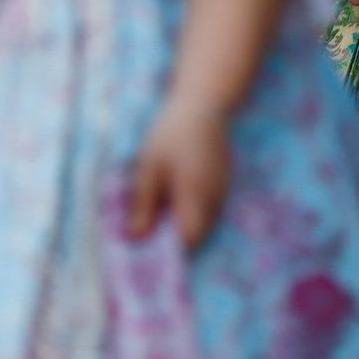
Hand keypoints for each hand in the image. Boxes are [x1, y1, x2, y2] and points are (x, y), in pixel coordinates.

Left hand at [127, 99, 230, 251]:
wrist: (202, 105)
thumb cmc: (170, 134)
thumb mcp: (148, 168)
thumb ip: (143, 205)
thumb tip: (135, 240)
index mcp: (195, 197)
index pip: (188, 241)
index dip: (170, 253)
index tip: (148, 253)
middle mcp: (214, 199)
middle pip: (197, 236)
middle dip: (174, 242)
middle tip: (148, 235)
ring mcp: (222, 192)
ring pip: (204, 224)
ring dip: (183, 226)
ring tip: (158, 215)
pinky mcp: (223, 185)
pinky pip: (208, 210)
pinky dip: (192, 213)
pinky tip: (174, 199)